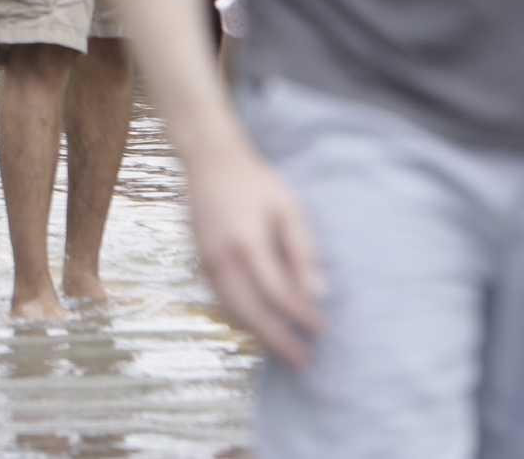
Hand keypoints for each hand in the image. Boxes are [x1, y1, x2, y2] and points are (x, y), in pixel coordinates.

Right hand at [186, 136, 324, 368]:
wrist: (209, 163)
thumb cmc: (256, 183)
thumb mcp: (288, 207)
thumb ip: (302, 250)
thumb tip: (318, 293)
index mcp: (247, 242)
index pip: (277, 292)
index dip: (300, 315)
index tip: (323, 329)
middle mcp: (223, 257)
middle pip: (251, 310)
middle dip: (278, 340)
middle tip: (304, 361)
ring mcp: (207, 261)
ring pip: (232, 310)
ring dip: (259, 334)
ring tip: (284, 353)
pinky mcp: (200, 262)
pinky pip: (221, 300)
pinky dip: (241, 319)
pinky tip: (259, 327)